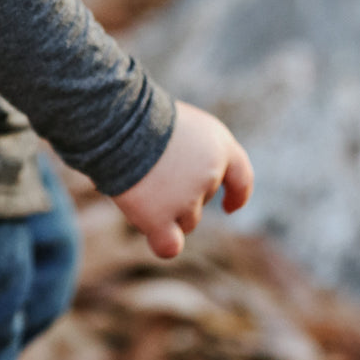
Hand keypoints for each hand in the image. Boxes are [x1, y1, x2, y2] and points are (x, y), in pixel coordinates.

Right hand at [112, 99, 253, 259]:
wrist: (118, 119)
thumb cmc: (139, 114)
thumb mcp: (176, 121)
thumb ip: (187, 150)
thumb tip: (171, 178)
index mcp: (218, 145)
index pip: (241, 177)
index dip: (237, 194)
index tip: (229, 207)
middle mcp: (210, 174)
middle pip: (201, 201)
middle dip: (180, 194)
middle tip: (150, 171)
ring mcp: (187, 199)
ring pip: (184, 221)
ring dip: (164, 209)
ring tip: (139, 183)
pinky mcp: (161, 218)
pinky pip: (169, 245)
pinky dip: (164, 241)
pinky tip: (154, 231)